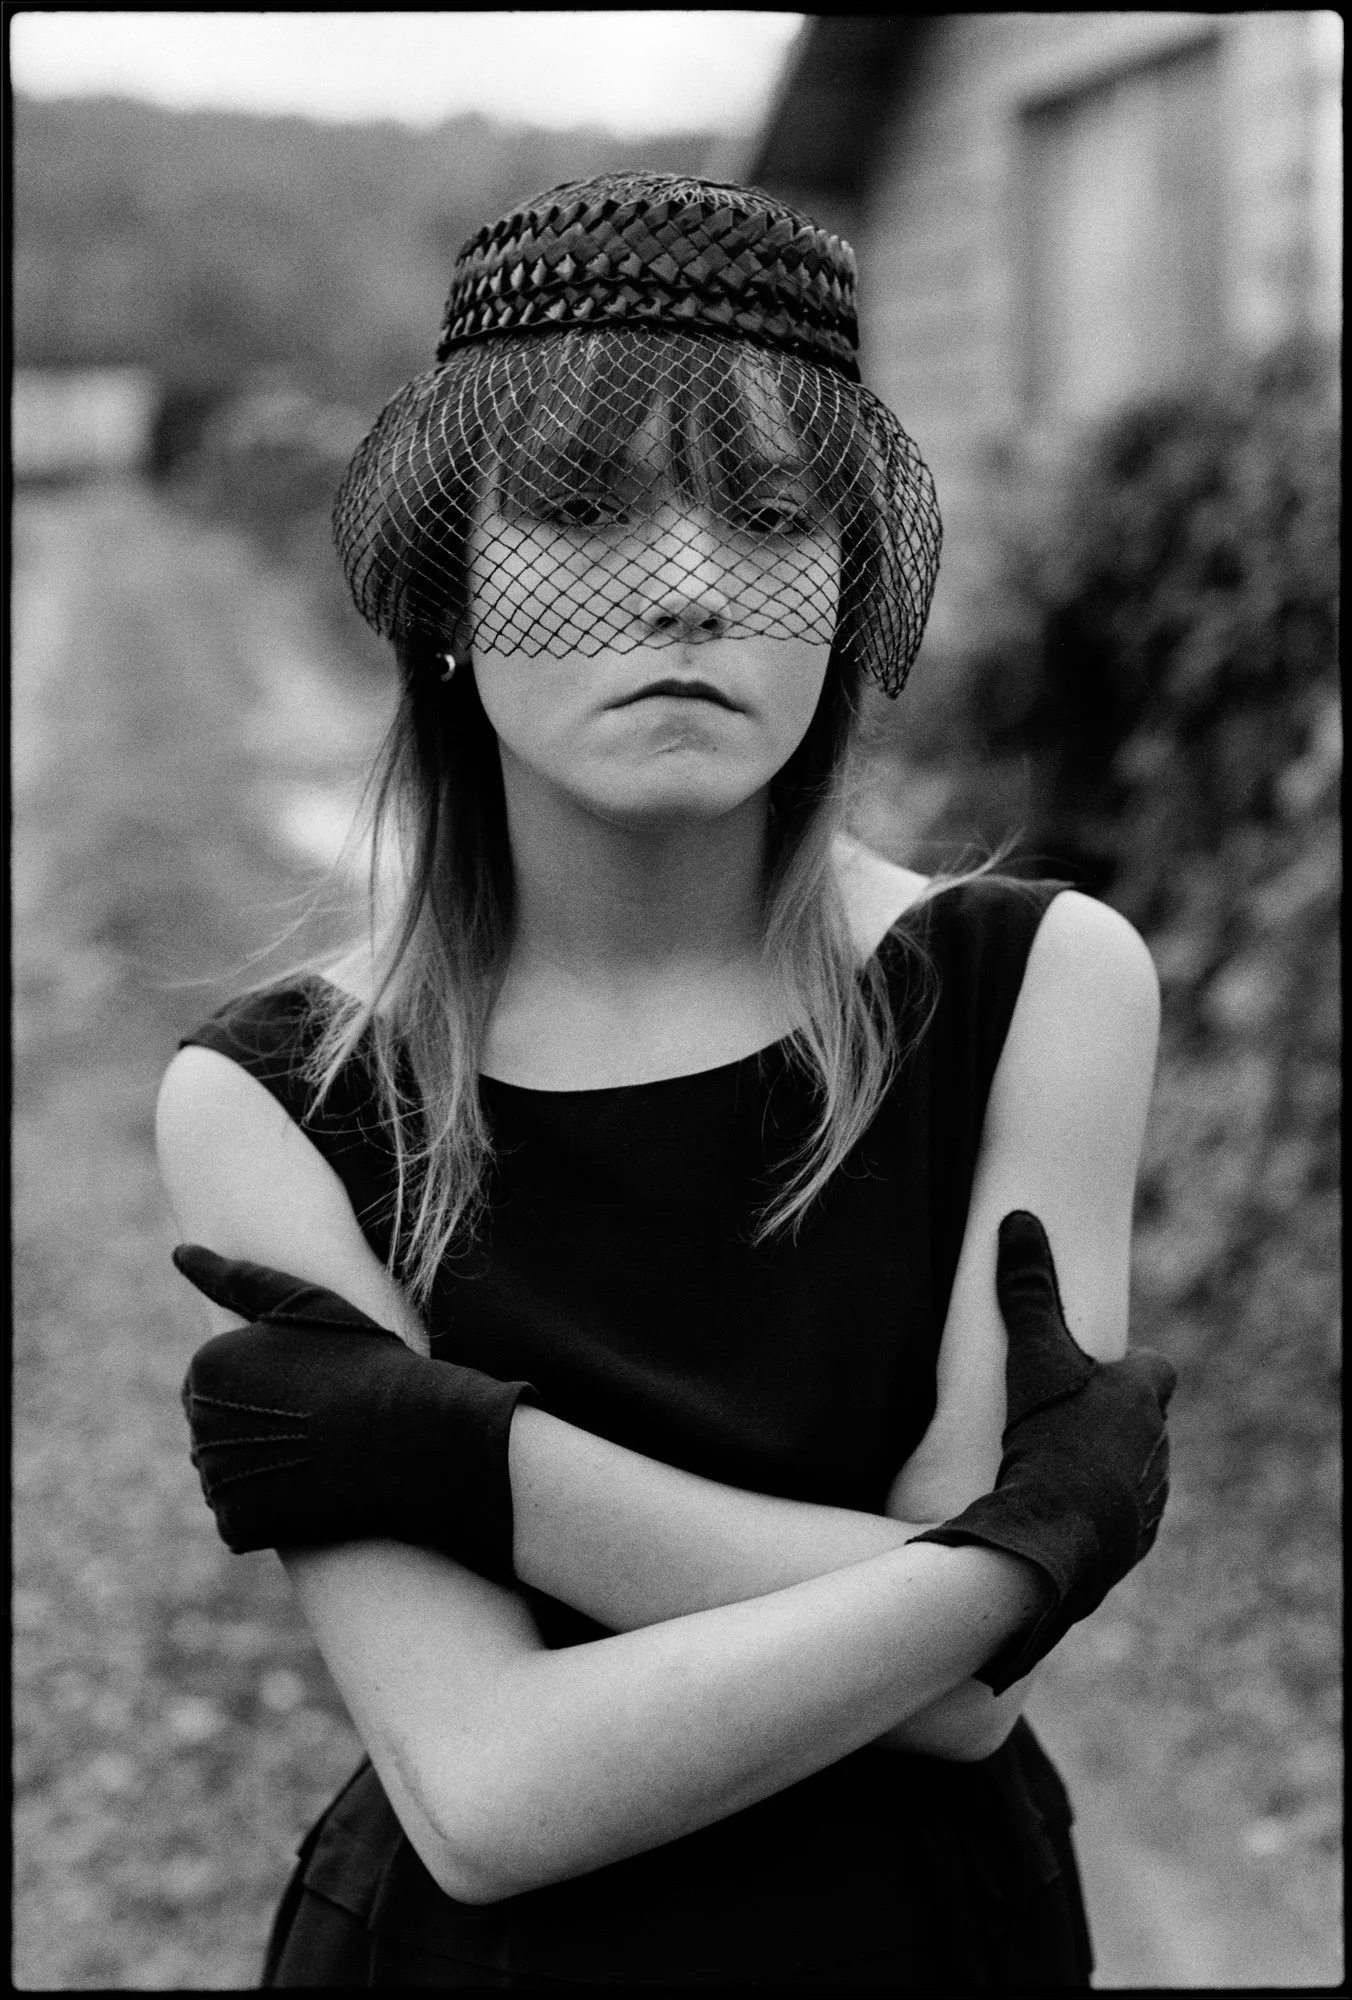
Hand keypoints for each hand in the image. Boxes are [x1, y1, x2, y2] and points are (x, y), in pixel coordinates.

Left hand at [174, 1244, 534, 1580]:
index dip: (266, 1383)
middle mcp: (197, 1423)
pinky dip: (272, 1509)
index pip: (215, 1381)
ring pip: (230, 1473)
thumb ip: (234, 1276)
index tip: (310, 1382)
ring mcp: (214, 1479)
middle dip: (258, 1428)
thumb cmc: (366, 1361)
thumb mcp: (304, 1301)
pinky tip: (314, 1489)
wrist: (411, 1438)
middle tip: (320, 1420)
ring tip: (322, 1452)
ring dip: (264, 1468)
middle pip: (218, 1429)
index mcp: (206, 1365)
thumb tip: (178, 1251)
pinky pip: (243, 1517)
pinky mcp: (236, 1526)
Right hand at [912, 1210, 1174, 1692]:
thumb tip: (1019, 1219)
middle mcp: (1157, 1446)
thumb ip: (1026, 1289)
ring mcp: (1149, 1497)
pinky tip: (1057, 1510)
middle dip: (1110, 1416)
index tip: (1087, 1369)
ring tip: (1051, 1465)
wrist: (1053, 1542)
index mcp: (1142, 1397)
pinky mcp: (1133, 1541)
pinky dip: (1097, 1509)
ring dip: (1104, 1463)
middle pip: (1142, 1420)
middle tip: (1058, 1416)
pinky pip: (1120, 1515)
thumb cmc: (1048, 1441)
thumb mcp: (1031, 1356)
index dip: (1126, 1366)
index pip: (1154, 1368)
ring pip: (1134, 1468)